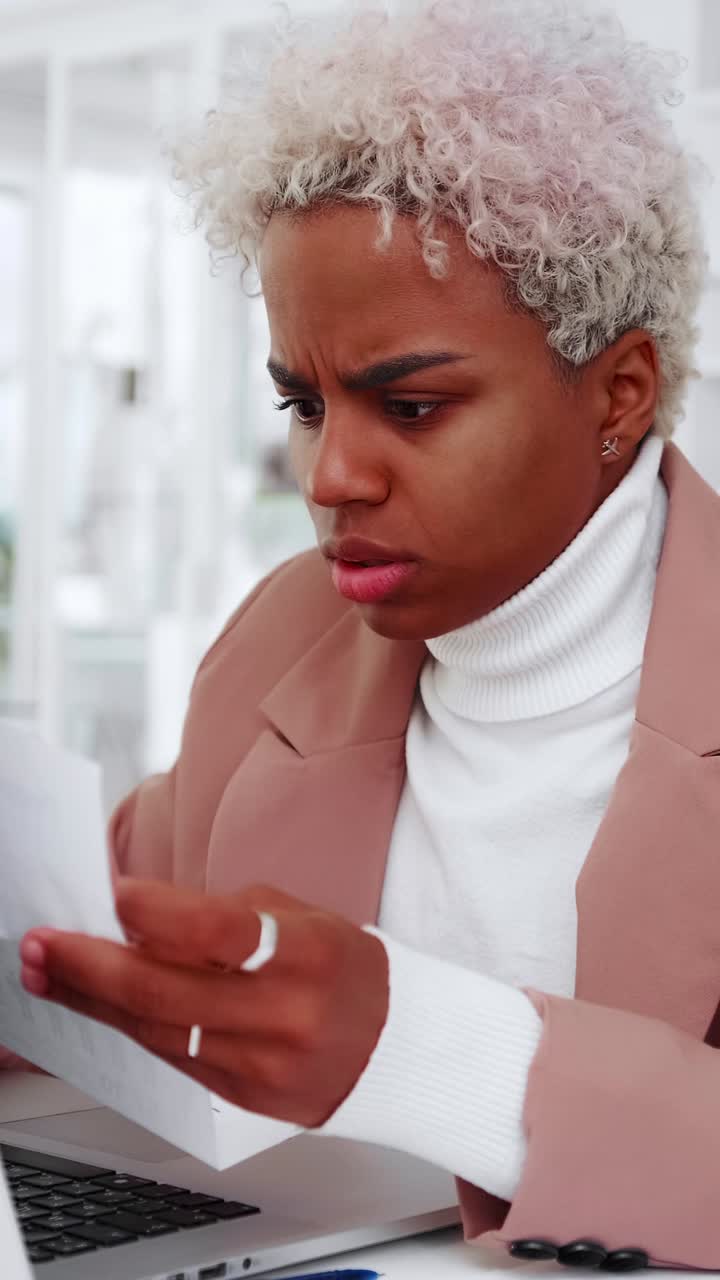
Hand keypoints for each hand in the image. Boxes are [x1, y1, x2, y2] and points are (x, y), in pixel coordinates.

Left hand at [18, 878, 389, 1127]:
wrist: (394, 1047)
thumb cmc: (341, 966)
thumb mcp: (298, 917)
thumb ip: (220, 916)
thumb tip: (139, 921)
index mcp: (305, 953)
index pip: (217, 933)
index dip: (156, 914)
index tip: (113, 896)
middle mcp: (283, 1014)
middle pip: (167, 994)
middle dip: (90, 968)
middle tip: (42, 945)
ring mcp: (260, 1064)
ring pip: (156, 1032)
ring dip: (93, 1001)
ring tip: (47, 973)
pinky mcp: (243, 1097)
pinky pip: (172, 1057)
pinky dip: (130, 1025)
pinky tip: (99, 1002)